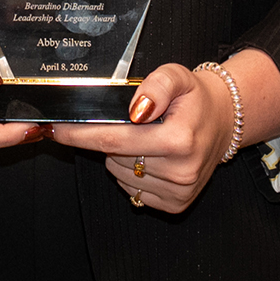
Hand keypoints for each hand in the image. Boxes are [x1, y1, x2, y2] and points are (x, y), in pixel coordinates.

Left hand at [49, 63, 235, 212]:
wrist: (224, 122)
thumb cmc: (195, 98)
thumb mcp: (178, 76)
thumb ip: (156, 86)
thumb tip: (136, 109)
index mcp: (178, 139)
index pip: (113, 139)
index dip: (79, 134)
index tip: (55, 129)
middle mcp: (179, 171)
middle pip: (114, 157)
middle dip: (109, 137)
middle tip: (128, 121)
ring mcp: (178, 191)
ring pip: (119, 174)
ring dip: (121, 156)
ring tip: (145, 137)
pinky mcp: (175, 204)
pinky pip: (133, 190)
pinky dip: (132, 173)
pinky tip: (150, 156)